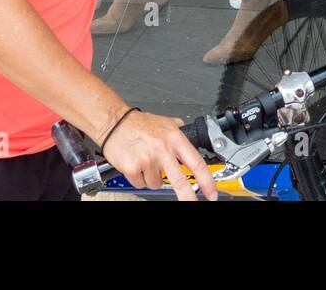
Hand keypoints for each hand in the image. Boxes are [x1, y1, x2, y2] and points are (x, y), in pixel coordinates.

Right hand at [100, 109, 218, 201]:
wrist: (114, 122)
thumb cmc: (139, 123)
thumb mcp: (166, 122)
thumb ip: (180, 132)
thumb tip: (192, 140)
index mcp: (174, 138)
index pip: (196, 163)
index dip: (206, 180)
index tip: (211, 192)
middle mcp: (163, 149)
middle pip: (180, 181)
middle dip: (188, 197)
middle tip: (193, 203)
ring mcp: (147, 160)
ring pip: (157, 183)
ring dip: (153, 178)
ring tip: (146, 162)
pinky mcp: (132, 168)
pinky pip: (141, 184)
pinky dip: (139, 178)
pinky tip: (137, 164)